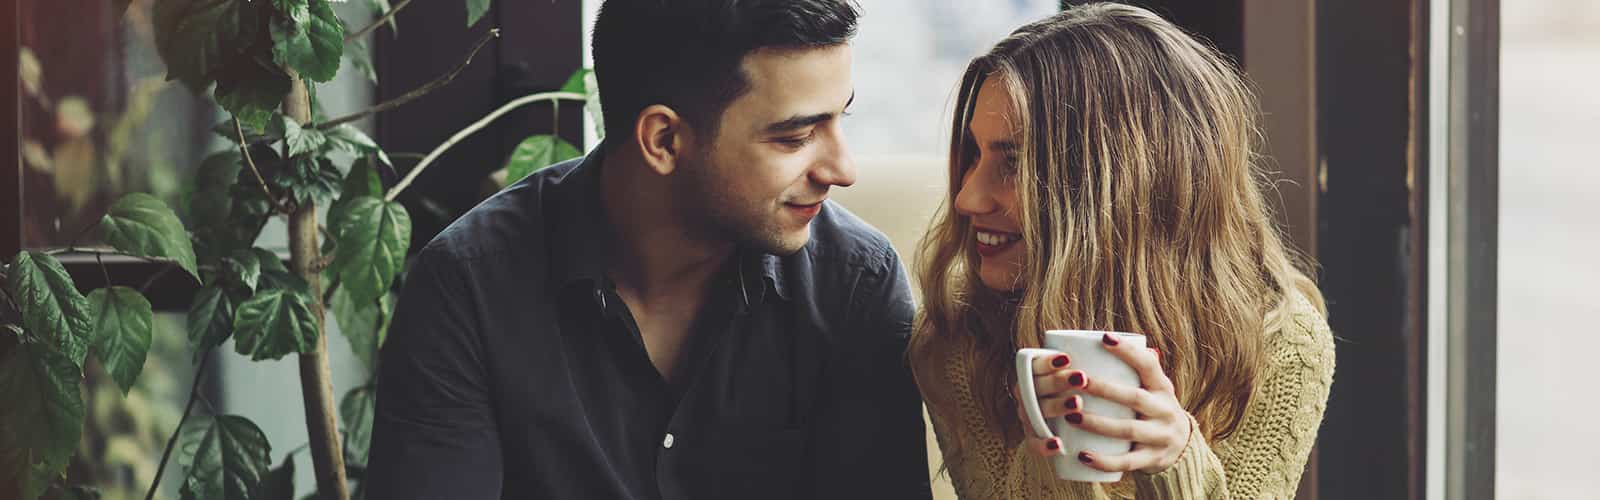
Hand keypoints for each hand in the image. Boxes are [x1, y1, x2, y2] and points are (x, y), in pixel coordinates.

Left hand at [1018, 334, 1191, 473]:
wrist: (1182, 449)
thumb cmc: (1154, 409)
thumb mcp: (1154, 388)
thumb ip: (1135, 368)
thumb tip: (1102, 338)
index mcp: (1163, 388)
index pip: (1148, 365)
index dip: (1128, 351)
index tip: (1104, 338)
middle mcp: (1165, 411)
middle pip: (1134, 398)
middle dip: (1104, 389)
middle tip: (1076, 380)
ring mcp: (1160, 437)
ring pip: (1128, 429)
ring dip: (1098, 423)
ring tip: (1071, 416)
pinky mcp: (1151, 460)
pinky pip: (1127, 462)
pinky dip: (1104, 460)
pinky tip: (1082, 455)